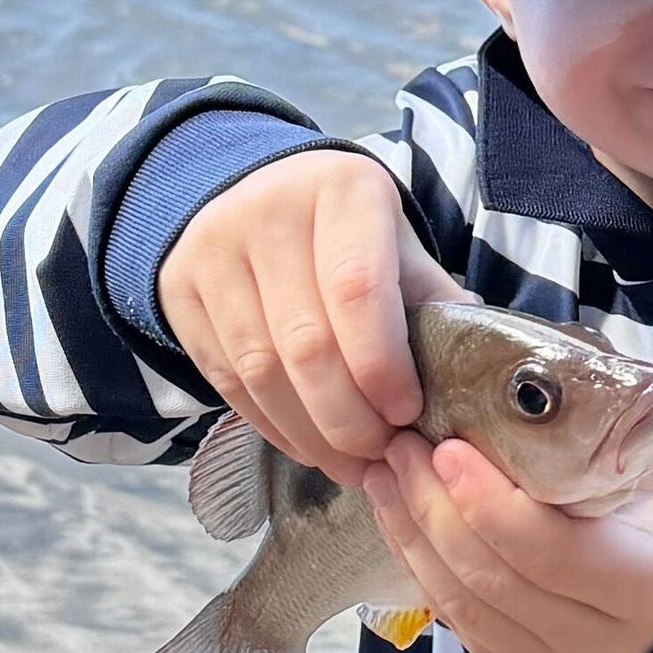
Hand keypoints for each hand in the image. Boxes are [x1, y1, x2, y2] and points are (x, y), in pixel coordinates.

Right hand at [155, 149, 445, 478]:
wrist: (253, 193)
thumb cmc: (345, 231)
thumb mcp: (395, 244)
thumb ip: (432, 300)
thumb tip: (473, 373)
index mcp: (340, 190)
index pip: (356, 287)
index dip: (381, 363)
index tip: (406, 413)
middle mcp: (267, 211)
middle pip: (305, 343)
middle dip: (349, 416)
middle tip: (382, 453)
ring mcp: (214, 251)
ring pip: (260, 370)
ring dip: (310, 433)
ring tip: (350, 463)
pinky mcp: (180, 292)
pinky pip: (225, 379)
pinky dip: (272, 426)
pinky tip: (308, 448)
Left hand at [359, 437, 652, 652]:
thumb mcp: (649, 489)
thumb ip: (592, 460)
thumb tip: (507, 402)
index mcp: (645, 584)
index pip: (552, 551)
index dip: (490, 504)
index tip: (449, 451)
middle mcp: (600, 639)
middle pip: (495, 577)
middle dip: (434, 508)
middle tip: (401, 448)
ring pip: (464, 605)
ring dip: (412, 535)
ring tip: (384, 476)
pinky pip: (455, 623)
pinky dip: (417, 569)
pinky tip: (396, 521)